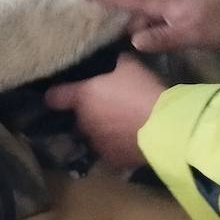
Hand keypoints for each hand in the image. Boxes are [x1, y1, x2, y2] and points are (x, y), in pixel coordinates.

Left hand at [43, 54, 165, 168]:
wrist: (164, 128)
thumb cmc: (142, 91)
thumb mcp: (129, 66)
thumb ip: (115, 62)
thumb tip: (113, 59)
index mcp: (82, 97)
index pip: (55, 97)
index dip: (56, 95)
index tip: (60, 95)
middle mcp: (83, 121)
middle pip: (79, 116)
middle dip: (89, 112)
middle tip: (108, 106)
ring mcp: (96, 143)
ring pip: (93, 135)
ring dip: (102, 130)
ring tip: (122, 124)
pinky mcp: (112, 160)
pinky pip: (110, 150)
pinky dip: (116, 146)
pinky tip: (131, 140)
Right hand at [75, 0, 219, 52]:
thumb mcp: (191, 32)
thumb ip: (162, 36)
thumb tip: (132, 40)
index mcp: (159, 3)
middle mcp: (161, 5)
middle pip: (129, 14)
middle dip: (112, 22)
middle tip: (93, 39)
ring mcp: (170, 12)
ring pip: (141, 23)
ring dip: (131, 34)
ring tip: (113, 50)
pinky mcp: (178, 21)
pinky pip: (153, 28)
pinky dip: (145, 37)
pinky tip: (142, 49)